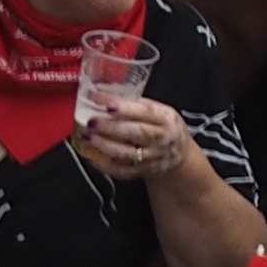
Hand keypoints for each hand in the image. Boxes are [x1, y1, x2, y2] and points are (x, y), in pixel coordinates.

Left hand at [77, 95, 195, 184]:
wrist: (178, 155)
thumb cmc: (164, 127)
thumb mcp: (159, 110)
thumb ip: (136, 104)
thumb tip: (103, 95)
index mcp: (165, 118)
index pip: (145, 111)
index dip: (125, 108)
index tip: (106, 104)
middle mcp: (160, 138)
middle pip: (135, 133)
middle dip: (110, 127)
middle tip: (92, 121)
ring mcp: (151, 157)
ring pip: (126, 153)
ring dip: (104, 145)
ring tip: (88, 136)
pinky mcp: (142, 171)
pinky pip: (122, 171)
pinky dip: (105, 165)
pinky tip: (92, 156)